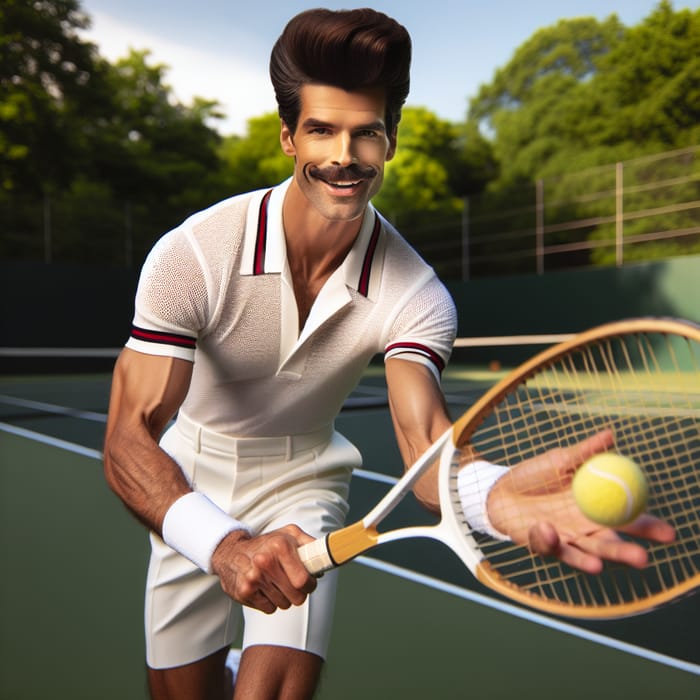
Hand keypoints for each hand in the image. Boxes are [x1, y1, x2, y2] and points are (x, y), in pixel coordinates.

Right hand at [211, 525, 317, 612]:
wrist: (230, 552)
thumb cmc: (266, 543)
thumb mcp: (289, 534)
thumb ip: (310, 543)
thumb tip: (328, 556)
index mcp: (280, 546)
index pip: (304, 581)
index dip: (310, 585)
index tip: (309, 582)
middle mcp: (265, 562)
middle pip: (296, 597)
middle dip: (299, 593)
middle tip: (294, 584)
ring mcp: (253, 579)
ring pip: (284, 604)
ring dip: (284, 597)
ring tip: (276, 583)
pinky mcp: (244, 592)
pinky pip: (269, 609)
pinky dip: (270, 602)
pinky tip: (264, 588)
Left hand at [486, 429, 675, 573]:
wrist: (500, 487)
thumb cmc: (536, 474)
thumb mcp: (560, 460)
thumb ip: (585, 453)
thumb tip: (611, 434)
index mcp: (597, 508)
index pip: (629, 520)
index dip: (649, 527)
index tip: (669, 534)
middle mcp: (586, 529)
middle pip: (611, 545)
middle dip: (626, 553)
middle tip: (642, 558)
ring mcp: (565, 540)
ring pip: (584, 555)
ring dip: (591, 561)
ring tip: (599, 566)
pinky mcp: (542, 545)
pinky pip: (548, 546)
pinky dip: (548, 538)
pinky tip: (547, 527)